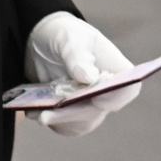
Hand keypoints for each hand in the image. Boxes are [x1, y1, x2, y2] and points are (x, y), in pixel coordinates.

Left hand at [26, 12, 140, 136]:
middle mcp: (106, 90)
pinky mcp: (71, 113)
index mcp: (114, 68)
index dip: (117, 97)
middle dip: (74, 114)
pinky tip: (32, 109)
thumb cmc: (64, 34)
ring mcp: (89, 104)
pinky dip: (48, 119)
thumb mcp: (69, 38)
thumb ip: (78, 56)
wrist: (42, 42)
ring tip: (37, 112)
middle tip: (47, 113)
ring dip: (59, 120)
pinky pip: (64, 125)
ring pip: (81, 123)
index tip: (97, 98)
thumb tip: (90, 78)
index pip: (128, 88)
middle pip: (100, 111)